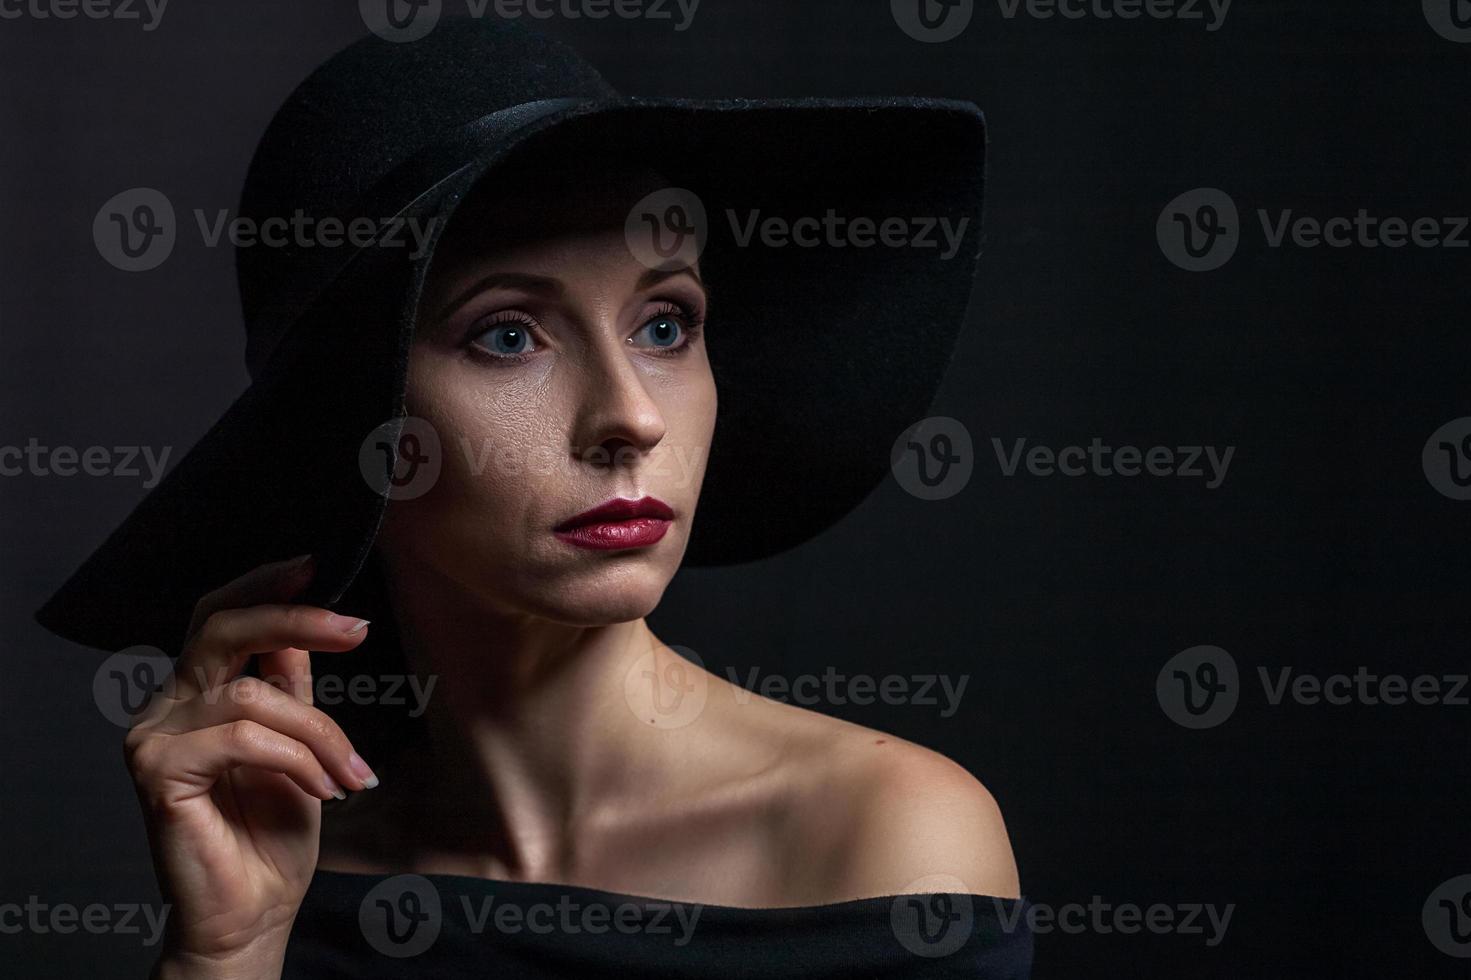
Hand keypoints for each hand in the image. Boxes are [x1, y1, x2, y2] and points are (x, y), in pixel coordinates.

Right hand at [125, 556, 377, 978]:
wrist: (255, 912)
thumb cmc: (274, 834)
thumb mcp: (301, 743)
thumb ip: (291, 686)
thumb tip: (308, 626)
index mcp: (201, 690)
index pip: (221, 615)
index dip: (265, 585)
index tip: (316, 565)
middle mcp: (168, 705)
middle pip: (221, 628)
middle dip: (295, 620)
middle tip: (356, 630)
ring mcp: (154, 735)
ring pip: (250, 693)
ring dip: (320, 732)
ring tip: (351, 773)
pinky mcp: (154, 771)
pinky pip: (240, 737)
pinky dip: (295, 758)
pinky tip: (322, 789)